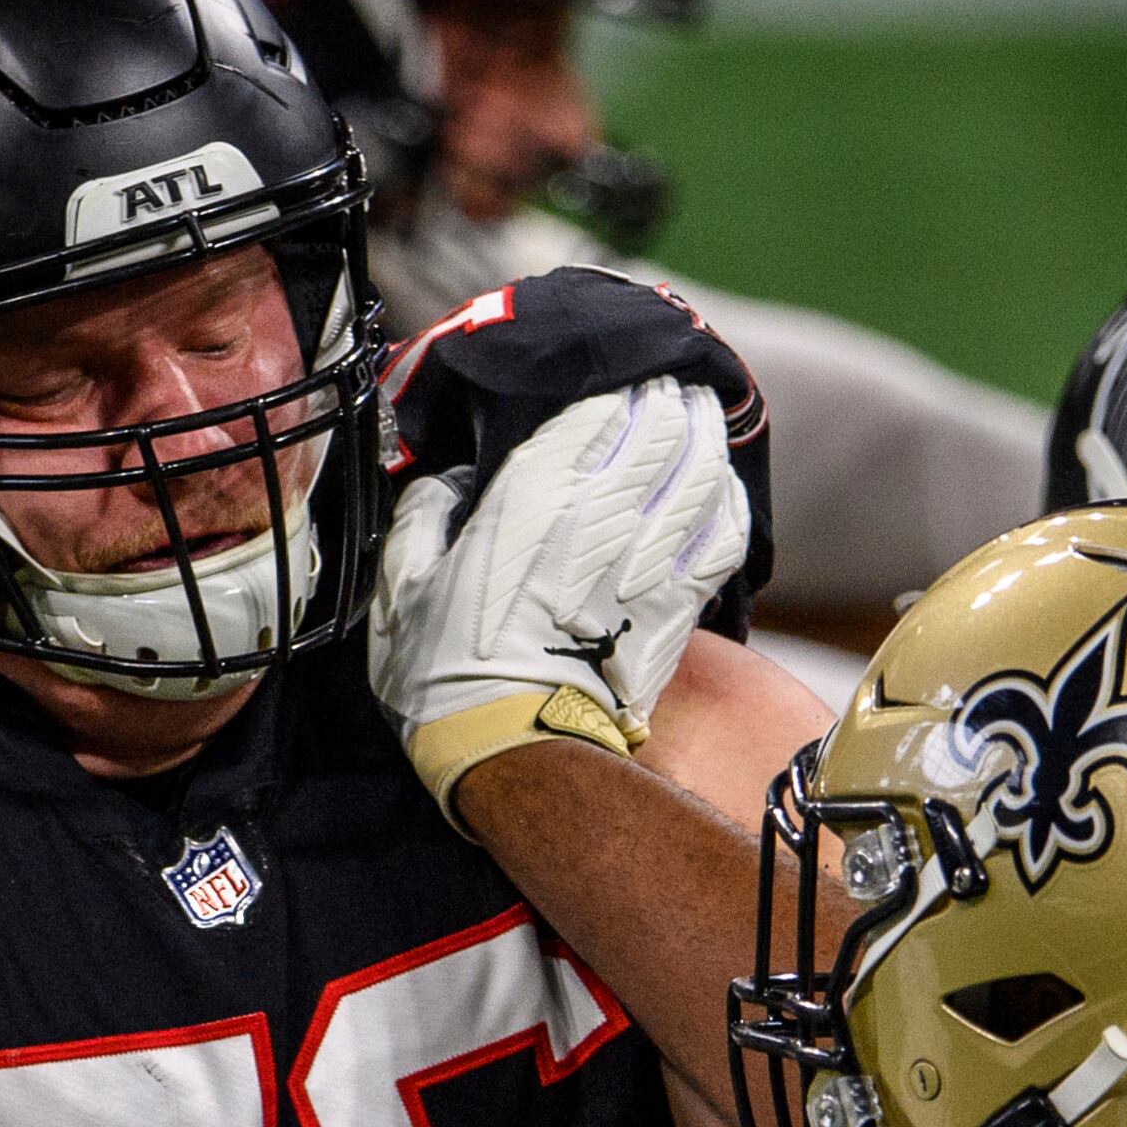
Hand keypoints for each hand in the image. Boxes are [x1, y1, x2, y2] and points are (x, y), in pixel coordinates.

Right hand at [369, 376, 752, 817]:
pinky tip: (720, 488)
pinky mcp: (677, 604)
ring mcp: (646, 559)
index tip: (620, 375)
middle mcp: (597, 516)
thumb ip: (425, 516)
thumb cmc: (445, 673)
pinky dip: (726, 504)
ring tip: (701, 417)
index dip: (613, 388)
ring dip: (703, 437)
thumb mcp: (401, 587)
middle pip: (656, 432)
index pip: (590, 415)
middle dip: (667, 400)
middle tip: (669, 384)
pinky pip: (721, 537)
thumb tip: (448, 480)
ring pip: (697, 473)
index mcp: (527, 499)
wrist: (512, 751)